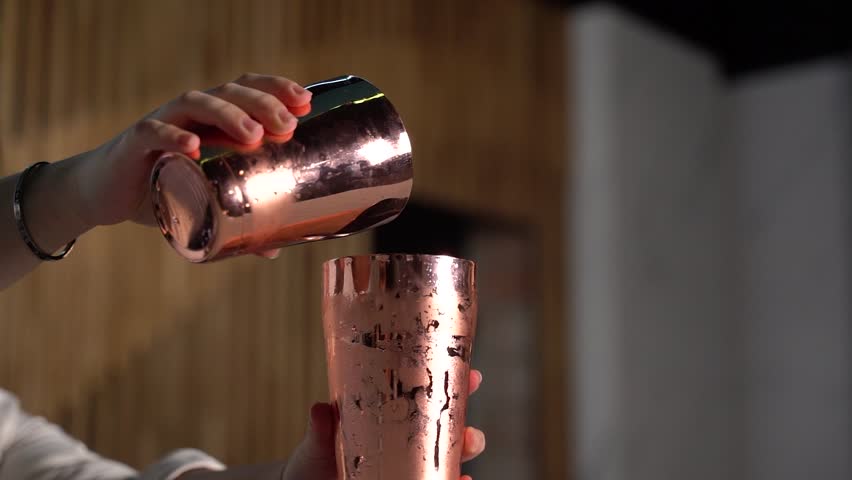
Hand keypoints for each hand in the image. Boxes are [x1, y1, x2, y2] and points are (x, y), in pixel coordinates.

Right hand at [70, 73, 311, 227]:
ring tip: (254, 133)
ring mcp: (162, 123)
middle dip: (262, 103)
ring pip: (195, 103)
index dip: (275, 89)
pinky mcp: (134, 143)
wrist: (102, 194)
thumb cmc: (161, 188)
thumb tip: (273, 251)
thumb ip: (238, 224)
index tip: (305, 102)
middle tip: (288, 125)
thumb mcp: (204, 202)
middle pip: (229, 93)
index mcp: (212, 119)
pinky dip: (173, 137)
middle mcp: (190, 113)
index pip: (246, 89)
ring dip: (227, 114)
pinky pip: (153, 132)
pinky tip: (193, 146)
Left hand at [283, 369, 485, 479]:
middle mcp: (408, 442)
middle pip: (449, 430)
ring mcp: (410, 467)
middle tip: (469, 430)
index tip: (472, 376)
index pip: (429, 396)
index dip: (455, 384)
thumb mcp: (319, 439)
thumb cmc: (315, 460)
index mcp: (393, 417)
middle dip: (467, 428)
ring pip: (450, 458)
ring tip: (467, 451)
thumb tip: (321, 409)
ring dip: (466, 453)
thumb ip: (322, 427)